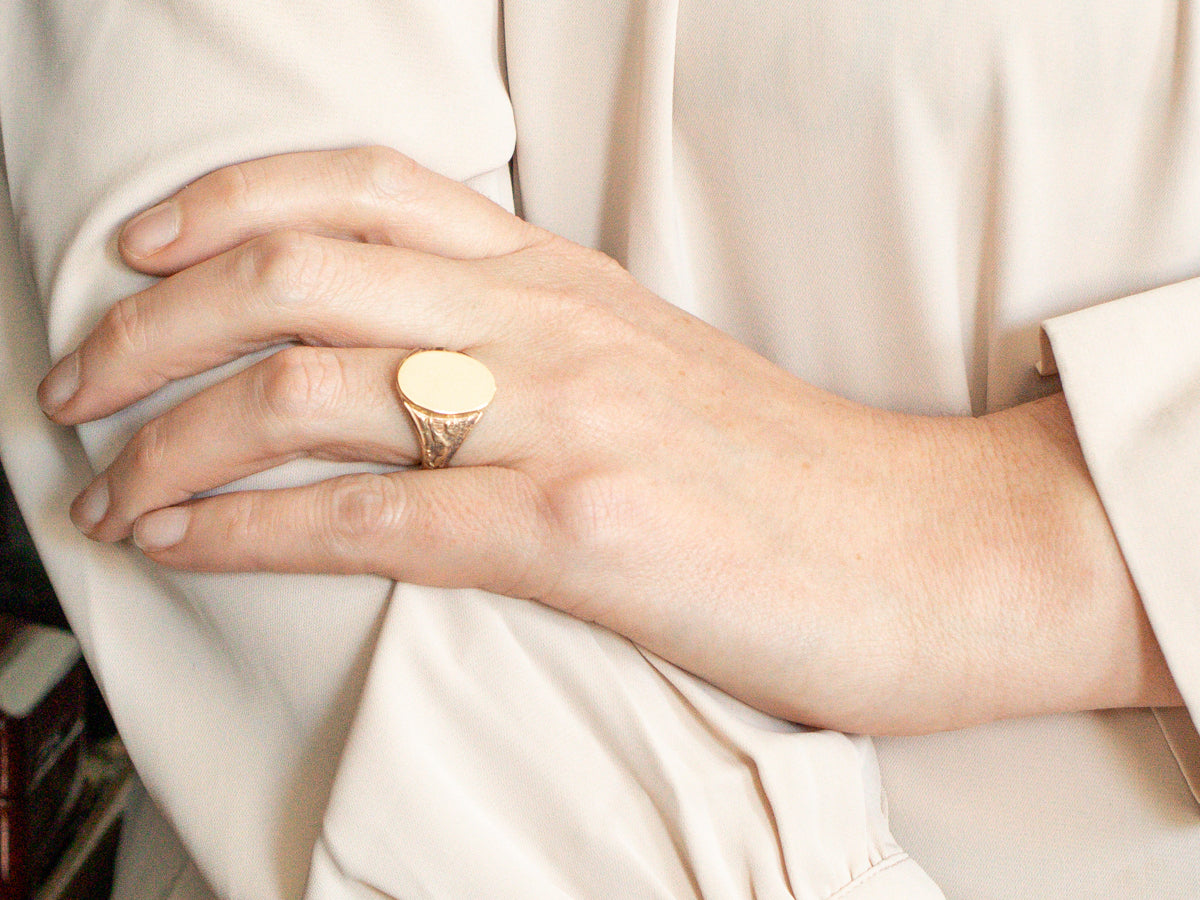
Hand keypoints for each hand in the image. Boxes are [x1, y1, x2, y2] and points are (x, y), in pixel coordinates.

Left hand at [39, 147, 1179, 732]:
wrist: (929, 548)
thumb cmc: (791, 475)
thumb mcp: (653, 372)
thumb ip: (540, 350)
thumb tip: (423, 373)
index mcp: (568, 281)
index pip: (369, 188)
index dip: (229, 198)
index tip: (147, 243)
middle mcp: (551, 327)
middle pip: (301, 272)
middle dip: (153, 321)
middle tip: (79, 381)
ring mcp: (564, 419)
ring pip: (308, 387)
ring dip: (173, 435)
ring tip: (105, 486)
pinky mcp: (578, 529)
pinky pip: (367, 517)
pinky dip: (244, 528)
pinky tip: (179, 542)